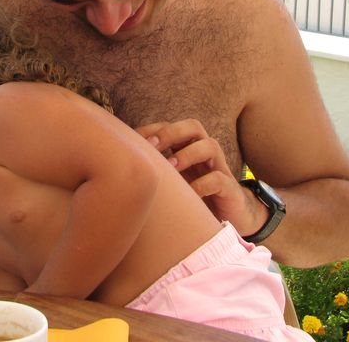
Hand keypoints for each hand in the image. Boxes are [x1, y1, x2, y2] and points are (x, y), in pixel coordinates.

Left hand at [136, 119, 267, 236]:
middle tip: (153, 146)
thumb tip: (118, 170)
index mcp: (186, 149)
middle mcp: (203, 154)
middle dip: (171, 132)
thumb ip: (152, 173)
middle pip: (193, 126)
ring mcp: (218, 169)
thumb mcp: (169, 184)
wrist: (228, 221)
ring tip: (171, 167)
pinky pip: (219, 178)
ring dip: (187, 153)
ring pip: (210, 145)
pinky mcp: (229, 189)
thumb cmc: (191, 200)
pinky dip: (202, 184)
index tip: (133, 139)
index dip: (152, 128)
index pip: (170, 126)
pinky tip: (189, 194)